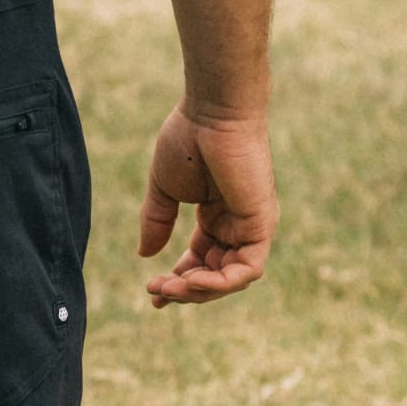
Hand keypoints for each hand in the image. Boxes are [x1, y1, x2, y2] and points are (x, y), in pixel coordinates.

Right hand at [138, 106, 277, 307]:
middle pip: (216, 276)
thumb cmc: (189, 139)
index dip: (179, 281)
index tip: (152, 291)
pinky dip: (220, 283)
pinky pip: (247, 270)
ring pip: (232, 280)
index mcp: (217, 216)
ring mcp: (252, 227)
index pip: (203, 261)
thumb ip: (157, 221)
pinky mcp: (261, 225)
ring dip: (198, 291)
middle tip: (156, 292)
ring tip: (168, 288)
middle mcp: (237, 225)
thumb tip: (145, 254)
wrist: (211, 113)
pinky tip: (190, 281)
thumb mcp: (165, 189)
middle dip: (185, 290)